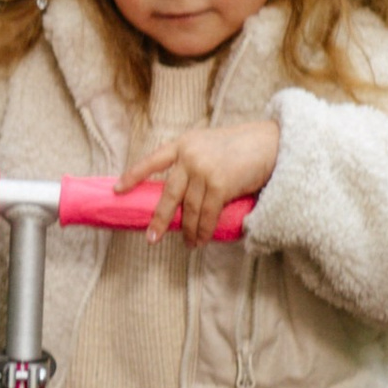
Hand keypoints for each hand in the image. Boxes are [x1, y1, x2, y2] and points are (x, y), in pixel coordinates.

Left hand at [122, 118, 280, 242]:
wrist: (270, 143)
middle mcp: (189, 156)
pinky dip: (203, 230)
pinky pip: (206, 214)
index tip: (117, 190)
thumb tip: (177, 197)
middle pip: (168, 194)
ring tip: (188, 244)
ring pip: (189, 209)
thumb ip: (191, 162)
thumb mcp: (208, 145)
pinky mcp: (219, 184)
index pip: (152, 160)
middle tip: (151, 237)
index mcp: (183, 143)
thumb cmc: (240, 147)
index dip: (133, 175)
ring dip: (188, 230)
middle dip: (158, 219)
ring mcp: (203, 170)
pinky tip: (200, 239)